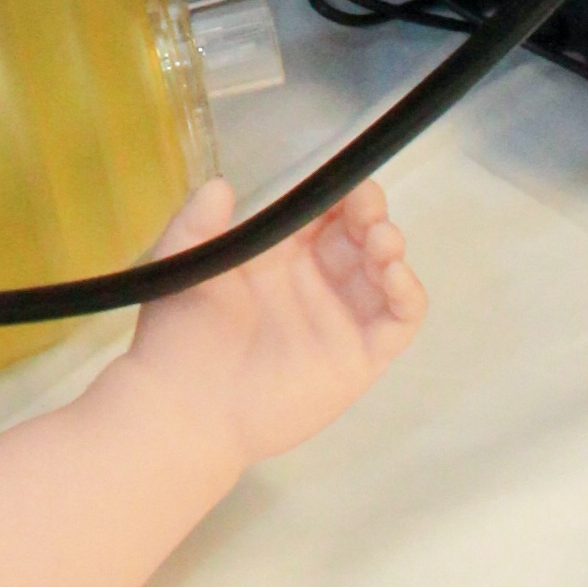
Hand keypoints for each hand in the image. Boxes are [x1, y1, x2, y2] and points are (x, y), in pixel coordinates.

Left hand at [115, 178, 425, 468]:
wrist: (184, 408)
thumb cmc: (178, 336)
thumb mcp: (182, 264)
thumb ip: (197, 222)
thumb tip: (219, 183)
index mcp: (278, 253)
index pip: (321, 210)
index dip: (335, 190)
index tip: (340, 178)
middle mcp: (315, 280)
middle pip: (360, 233)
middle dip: (369, 211)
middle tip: (364, 208)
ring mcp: (339, 318)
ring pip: (384, 270)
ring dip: (391, 245)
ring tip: (380, 239)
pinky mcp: (357, 358)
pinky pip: (398, 321)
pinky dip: (408, 293)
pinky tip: (394, 273)